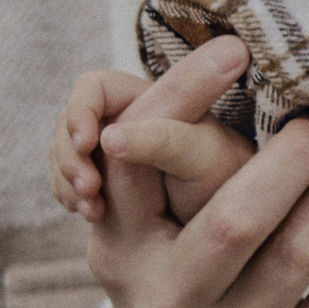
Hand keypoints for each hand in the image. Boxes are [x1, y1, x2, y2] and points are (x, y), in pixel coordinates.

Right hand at [50, 38, 253, 224]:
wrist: (241, 220)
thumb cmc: (228, 181)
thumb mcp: (200, 156)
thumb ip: (164, 137)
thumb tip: (112, 137)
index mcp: (152, 95)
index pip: (95, 87)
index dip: (81, 110)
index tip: (89, 144)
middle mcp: (130, 116)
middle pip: (73, 121)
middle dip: (70, 153)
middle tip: (88, 188)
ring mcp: (115, 147)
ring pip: (67, 152)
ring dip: (69, 178)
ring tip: (91, 210)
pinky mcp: (108, 178)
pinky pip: (70, 181)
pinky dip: (74, 196)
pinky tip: (91, 215)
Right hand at [88, 40, 308, 307]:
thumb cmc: (184, 287)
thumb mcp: (147, 238)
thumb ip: (164, 170)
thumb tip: (224, 62)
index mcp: (120, 253)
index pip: (137, 165)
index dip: (179, 102)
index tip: (234, 49)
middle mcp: (165, 306)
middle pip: (236, 217)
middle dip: (296, 153)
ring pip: (303, 250)